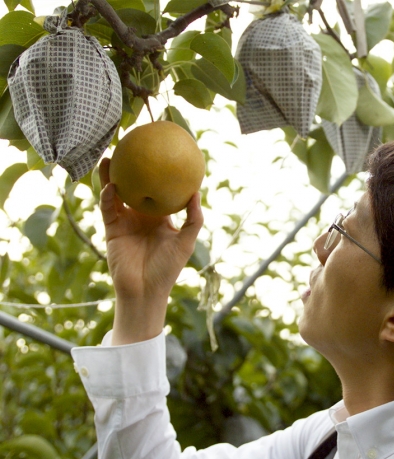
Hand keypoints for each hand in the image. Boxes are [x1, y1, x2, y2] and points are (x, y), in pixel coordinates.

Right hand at [99, 158, 203, 343]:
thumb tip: (196, 191)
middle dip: (132, 167)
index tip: (161, 153)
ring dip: (112, 175)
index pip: (159, 190)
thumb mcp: (185, 241)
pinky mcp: (112, 228)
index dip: (159, 174)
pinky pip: (108, 208)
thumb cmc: (168, 268)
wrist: (145, 291)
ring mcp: (125, 220)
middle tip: (132, 144)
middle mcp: (142, 215)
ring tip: (110, 154)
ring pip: (117, 192)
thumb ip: (193, 218)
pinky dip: (108, 196)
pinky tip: (112, 184)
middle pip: (135, 186)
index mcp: (160, 217)